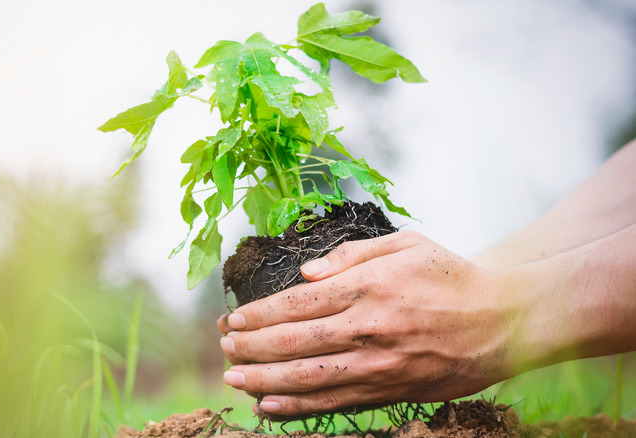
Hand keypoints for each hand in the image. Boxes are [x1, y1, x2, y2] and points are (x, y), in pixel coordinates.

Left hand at [217, 231, 521, 416]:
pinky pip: (335, 402)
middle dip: (249, 346)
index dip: (257, 315)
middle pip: (292, 342)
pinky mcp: (392, 390)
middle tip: (223, 347)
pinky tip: (269, 405)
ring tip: (233, 377)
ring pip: (306, 376)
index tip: (232, 319)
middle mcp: (368, 327)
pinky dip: (298, 406)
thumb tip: (306, 271)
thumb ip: (351, 254)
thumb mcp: (405, 244)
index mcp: (367, 286)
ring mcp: (379, 364)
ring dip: (262, 378)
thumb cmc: (451, 274)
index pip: (295, 303)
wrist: (506, 320)